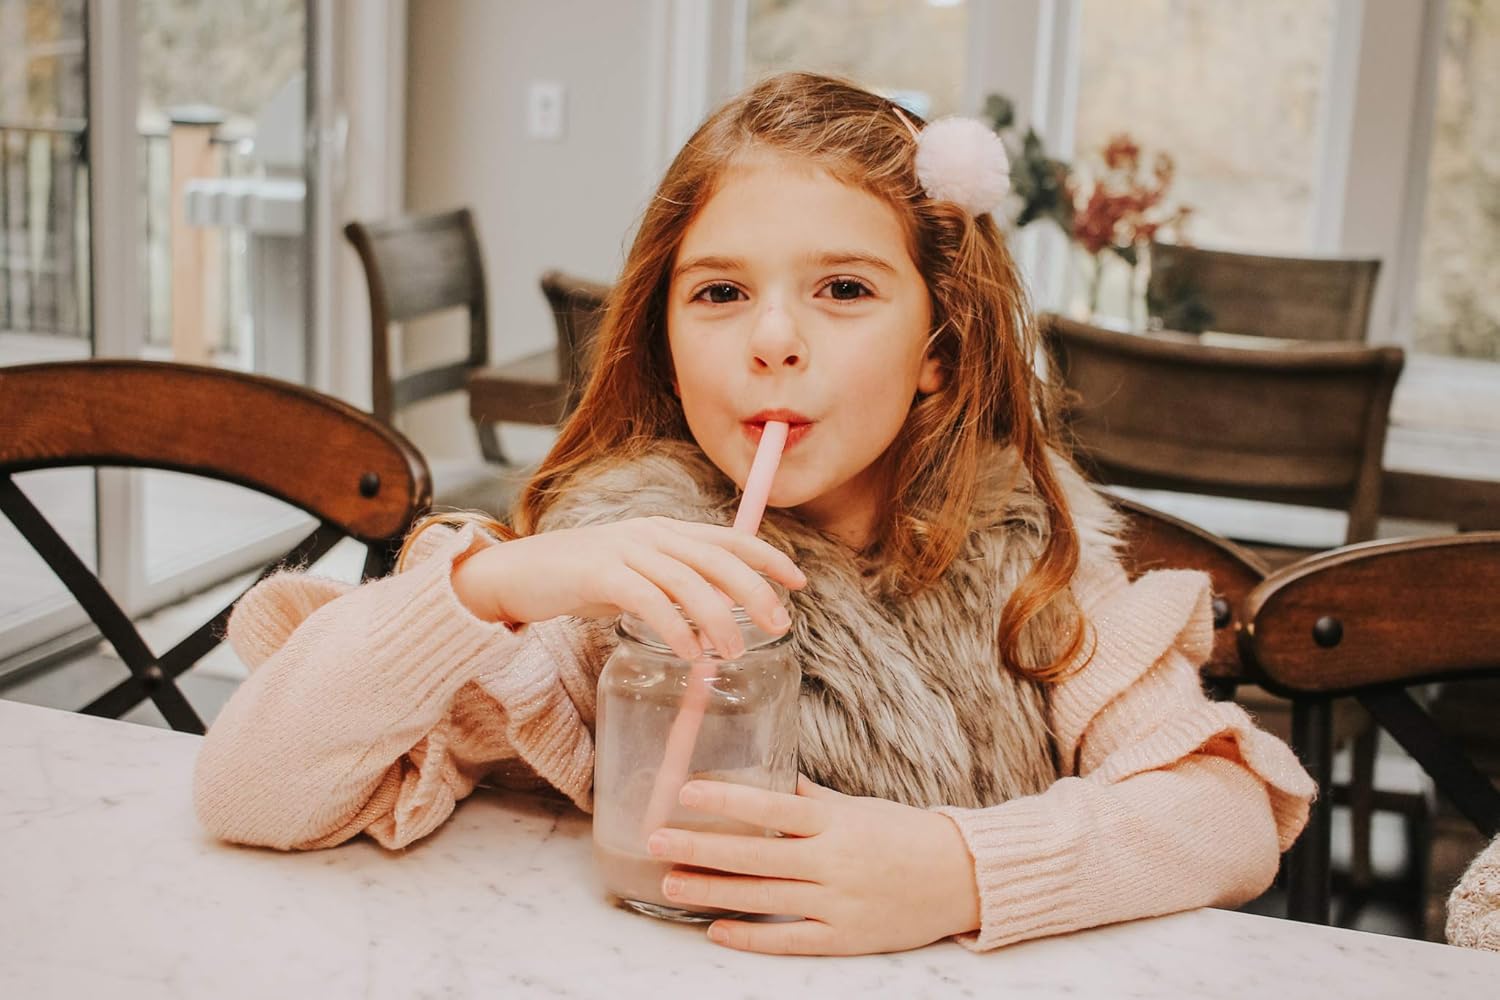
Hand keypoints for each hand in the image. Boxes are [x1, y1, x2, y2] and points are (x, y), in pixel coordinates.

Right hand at [451, 516, 803, 658]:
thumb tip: (719, 613)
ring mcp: (624, 551)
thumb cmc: (579, 578)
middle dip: (756, 591)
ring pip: (688, 582)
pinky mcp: (598, 574)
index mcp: (665, 531)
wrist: (514, 573)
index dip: (768, 557)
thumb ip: (673, 585)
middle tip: (781, 625)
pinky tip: (689, 651)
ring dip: (718, 619)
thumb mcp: (636, 574)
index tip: (799, 582)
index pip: (729, 538)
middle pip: (718, 559)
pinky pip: (647, 600)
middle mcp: (651, 534)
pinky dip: (674, 627)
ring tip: (735, 652)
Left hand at [645, 775, 981, 955]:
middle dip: (700, 849)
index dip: (727, 800)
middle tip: (654, 842)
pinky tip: (716, 930)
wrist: (961, 878)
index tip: (686, 793)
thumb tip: (770, 778)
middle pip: (755, 855)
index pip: (771, 808)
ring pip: (762, 898)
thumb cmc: (906, 835)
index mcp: (835, 822)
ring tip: (669, 884)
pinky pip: (788, 940)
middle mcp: (832, 862)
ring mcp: (836, 903)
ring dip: (711, 891)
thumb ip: (812, 798)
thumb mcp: (860, 807)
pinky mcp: (844, 938)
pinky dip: (751, 937)